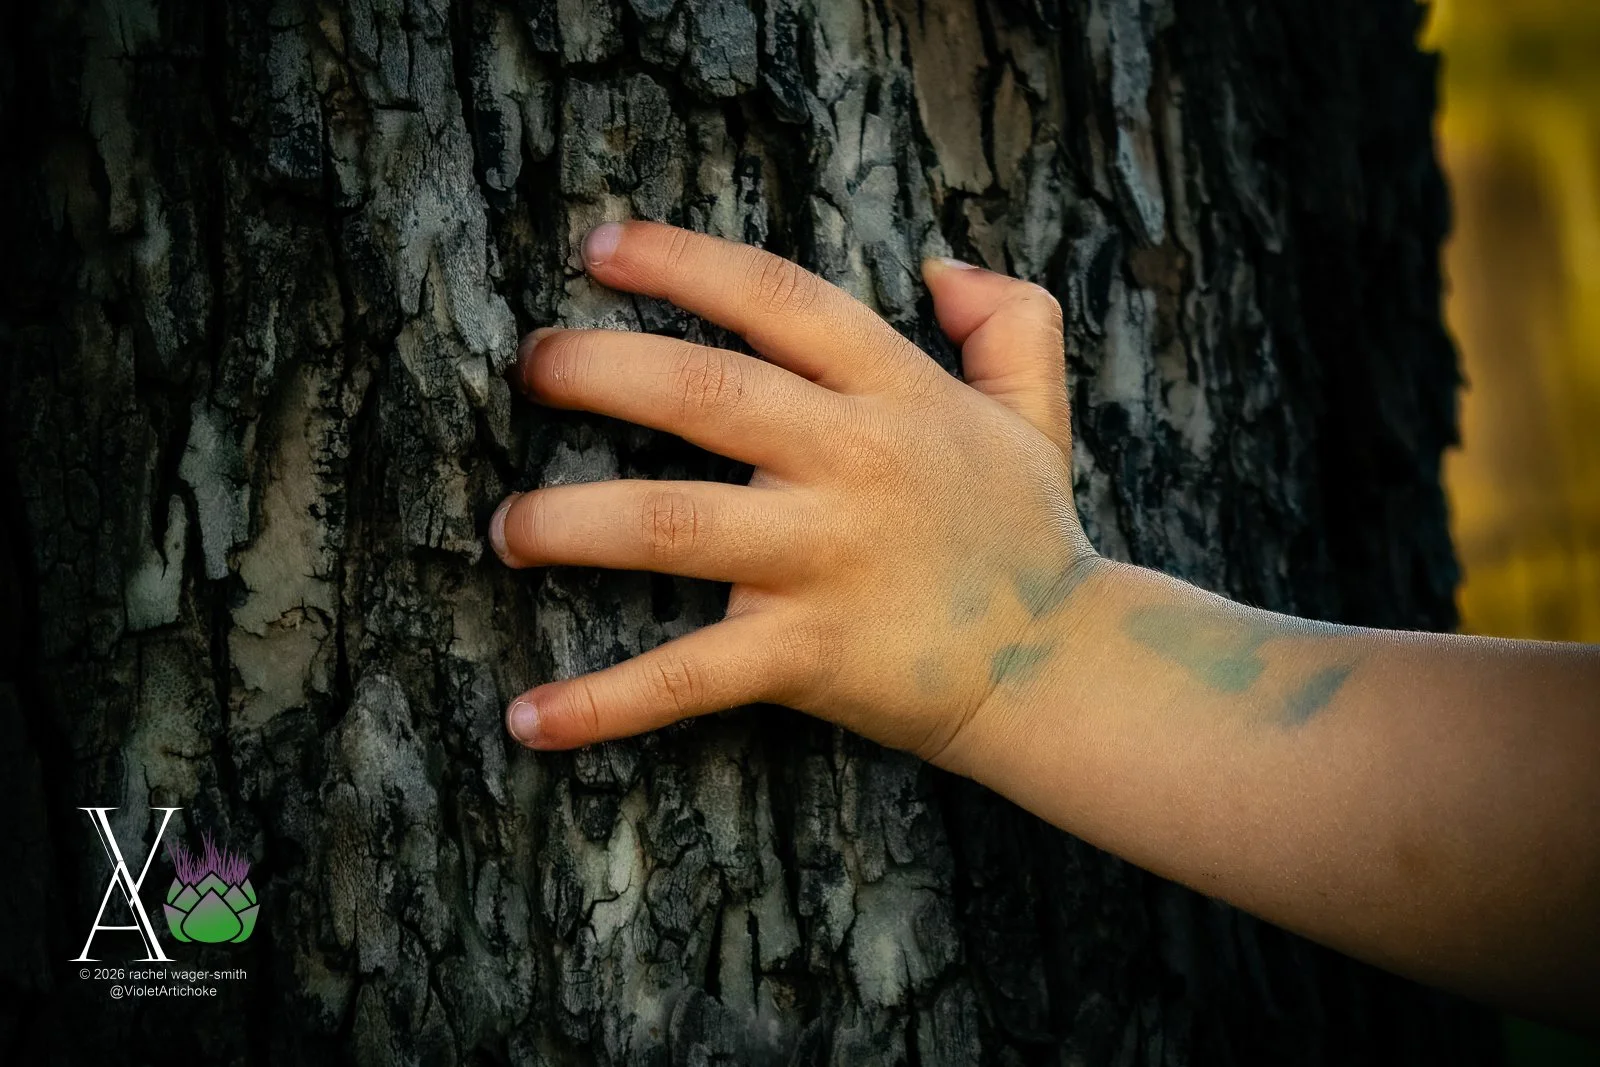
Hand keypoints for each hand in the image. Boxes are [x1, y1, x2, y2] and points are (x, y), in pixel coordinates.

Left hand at [490, 220, 1099, 773]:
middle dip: (594, 370)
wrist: (1061, 667)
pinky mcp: (806, 655)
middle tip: (527, 368)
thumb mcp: (1035, 409)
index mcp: (895, 392)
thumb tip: (941, 264)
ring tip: (506, 525)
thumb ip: (1008, 320)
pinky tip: (526, 720)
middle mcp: (852, 461)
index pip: (776, 299)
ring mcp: (825, 559)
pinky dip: (604, 703)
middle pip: (700, 393)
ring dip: (567, 522)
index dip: (681, 261)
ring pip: (666, 524)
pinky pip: (687, 677)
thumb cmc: (1028, 534)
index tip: (598, 247)